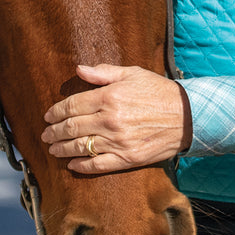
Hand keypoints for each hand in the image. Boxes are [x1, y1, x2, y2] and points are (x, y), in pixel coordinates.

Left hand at [42, 64, 191, 174]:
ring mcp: (118, 141)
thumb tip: (78, 69)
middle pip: (71, 128)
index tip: (47, 116)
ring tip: (54, 149)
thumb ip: (104, 72)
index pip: (71, 106)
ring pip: (79, 148)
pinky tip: (72, 165)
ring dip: (62, 149)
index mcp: (109, 97)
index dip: (55, 112)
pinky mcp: (127, 158)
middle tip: (46, 135)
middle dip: (53, 132)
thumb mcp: (133, 74)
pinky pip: (97, 165)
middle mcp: (110, 120)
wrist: (188, 116)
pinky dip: (81, 166)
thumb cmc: (159, 92)